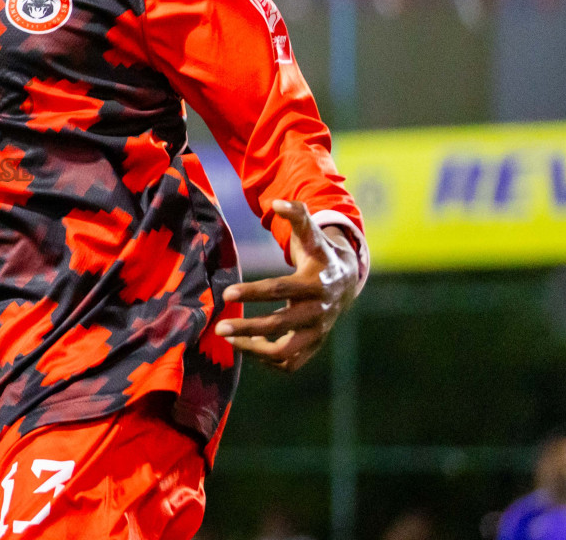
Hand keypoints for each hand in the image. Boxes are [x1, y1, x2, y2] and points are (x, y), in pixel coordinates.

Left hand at [214, 200, 359, 372]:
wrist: (346, 279)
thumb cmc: (319, 252)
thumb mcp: (311, 233)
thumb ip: (296, 213)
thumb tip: (277, 202)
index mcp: (315, 282)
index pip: (281, 290)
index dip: (253, 292)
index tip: (227, 293)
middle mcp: (319, 310)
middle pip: (280, 325)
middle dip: (248, 328)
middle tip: (219, 328)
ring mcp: (318, 331)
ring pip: (286, 352)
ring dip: (255, 350)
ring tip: (229, 340)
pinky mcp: (315, 345)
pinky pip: (291, 363)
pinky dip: (268, 361)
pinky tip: (247, 347)